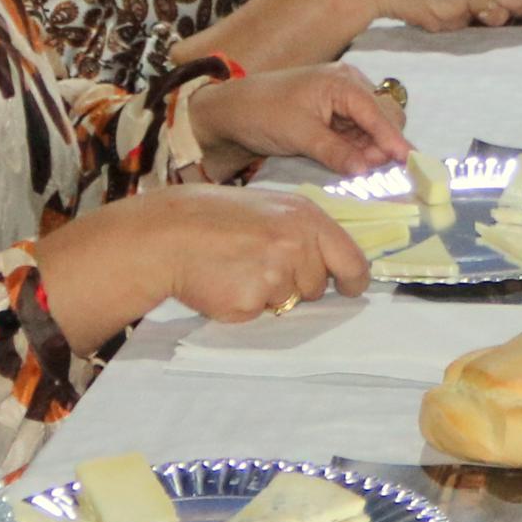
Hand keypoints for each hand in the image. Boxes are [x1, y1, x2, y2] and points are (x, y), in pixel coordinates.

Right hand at [129, 184, 369, 321]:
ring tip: (238, 268)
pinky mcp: (252, 300)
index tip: (349, 288)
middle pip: (318, 286)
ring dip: (269, 294)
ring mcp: (276, 273)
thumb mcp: (271, 209)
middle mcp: (298, 244)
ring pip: (290, 302)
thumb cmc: (217, 219)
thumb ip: (303, 233)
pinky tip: (225, 282)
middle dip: (298, 284)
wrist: (169, 233)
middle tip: (262, 264)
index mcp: (307, 218)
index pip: (351, 260)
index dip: (352, 279)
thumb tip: (332, 262)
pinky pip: (260, 313)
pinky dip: (244, 304)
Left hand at [193, 62, 408, 173]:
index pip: (377, 112)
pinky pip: (358, 133)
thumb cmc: (263, 114)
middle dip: (385, 144)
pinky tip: (357, 164)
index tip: (410, 162)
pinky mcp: (335, 115)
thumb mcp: (300, 135)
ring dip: (373, 149)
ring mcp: (343, 100)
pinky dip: (360, 149)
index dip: (394, 139)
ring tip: (366, 172)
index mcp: (342, 82)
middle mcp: (348, 85)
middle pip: (384, 116)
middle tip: (379, 172)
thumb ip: (336, 152)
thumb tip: (366, 170)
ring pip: (373, 127)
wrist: (231, 112)